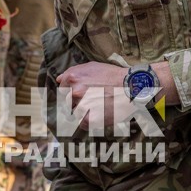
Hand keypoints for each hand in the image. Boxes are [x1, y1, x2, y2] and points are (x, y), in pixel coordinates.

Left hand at [56, 60, 179, 129]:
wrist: (132, 86)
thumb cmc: (114, 75)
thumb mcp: (92, 66)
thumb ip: (73, 72)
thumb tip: (59, 79)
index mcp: (72, 77)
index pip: (62, 89)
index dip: (71, 92)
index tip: (81, 93)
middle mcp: (74, 91)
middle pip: (68, 102)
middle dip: (77, 102)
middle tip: (93, 101)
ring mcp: (81, 105)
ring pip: (75, 113)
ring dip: (84, 112)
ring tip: (98, 107)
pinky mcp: (89, 119)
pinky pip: (82, 124)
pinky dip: (89, 122)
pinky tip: (99, 115)